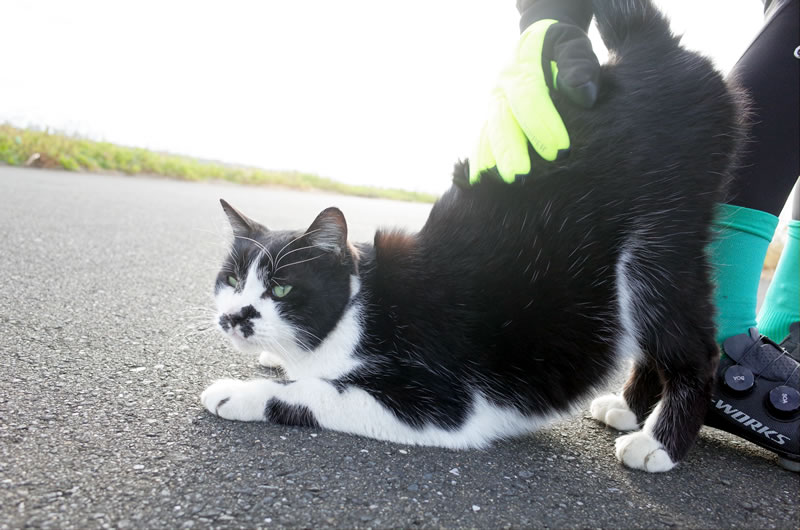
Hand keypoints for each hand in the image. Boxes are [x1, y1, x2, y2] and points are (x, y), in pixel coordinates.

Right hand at [469, 16, 599, 184]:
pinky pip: (481, 139)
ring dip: (494, 159)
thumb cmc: (561, 49)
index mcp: (522, 65)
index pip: (529, 96)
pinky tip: (479, 180)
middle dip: (511, 149)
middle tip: (521, 176)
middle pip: (502, 120)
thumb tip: (583, 94)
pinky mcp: (490, 118)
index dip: (542, 124)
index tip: (560, 151)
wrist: (537, 44)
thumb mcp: (574, 46)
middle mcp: (501, 85)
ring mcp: (493, 104)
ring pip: (488, 132)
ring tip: (503, 182)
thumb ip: (579, 65)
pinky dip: (479, 159)